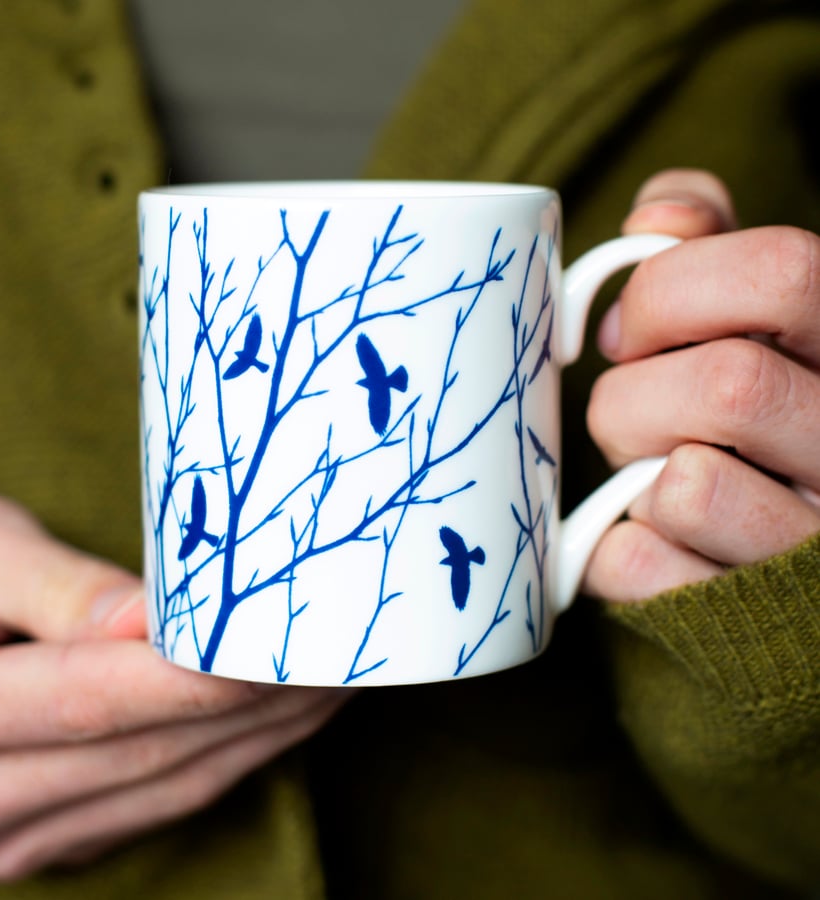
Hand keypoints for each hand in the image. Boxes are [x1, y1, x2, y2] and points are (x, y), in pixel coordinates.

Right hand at [0, 495, 349, 879]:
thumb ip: (52, 585)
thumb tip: (145, 620)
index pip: (88, 699)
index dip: (195, 677)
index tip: (283, 647)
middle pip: (143, 749)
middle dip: (255, 702)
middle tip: (343, 650)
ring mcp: (6, 835)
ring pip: (168, 785)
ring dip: (264, 734)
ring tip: (338, 676)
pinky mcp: (49, 838)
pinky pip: (162, 803)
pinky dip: (234, 757)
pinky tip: (285, 713)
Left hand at [583, 169, 819, 601]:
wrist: (779, 571)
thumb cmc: (755, 420)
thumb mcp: (755, 321)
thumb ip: (711, 250)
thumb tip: (661, 217)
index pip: (781, 274)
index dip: (671, 291)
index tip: (626, 332)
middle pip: (728, 384)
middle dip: (633, 393)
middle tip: (626, 412)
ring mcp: (812, 546)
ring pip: (690, 484)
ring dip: (629, 467)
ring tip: (643, 472)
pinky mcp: (745, 619)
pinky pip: (638, 566)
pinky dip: (609, 543)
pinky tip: (642, 534)